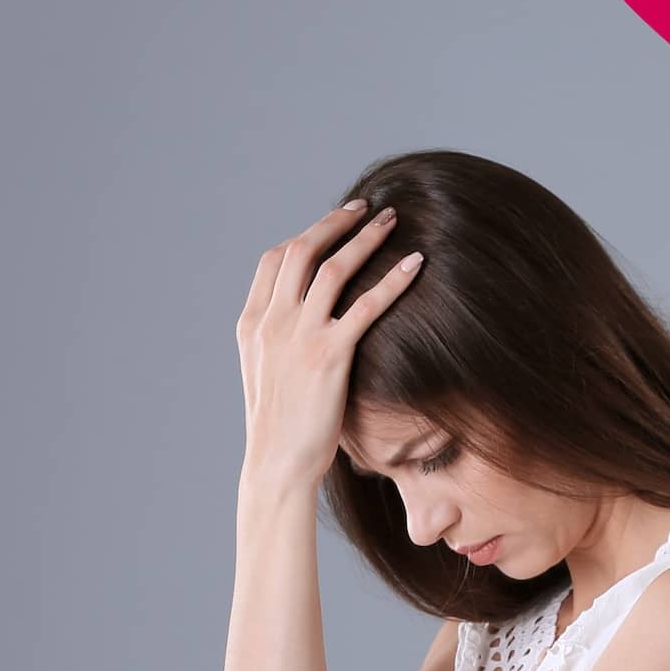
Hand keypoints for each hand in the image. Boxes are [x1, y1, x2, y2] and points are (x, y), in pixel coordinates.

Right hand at [235, 200, 425, 492]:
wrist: (277, 464)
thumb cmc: (280, 426)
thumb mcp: (265, 373)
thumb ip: (279, 339)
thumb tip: (305, 320)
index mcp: (252, 323)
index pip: (274, 261)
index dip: (305, 236)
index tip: (332, 225)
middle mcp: (272, 322)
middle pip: (302, 251)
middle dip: (335, 223)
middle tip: (364, 206)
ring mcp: (299, 336)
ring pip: (333, 268)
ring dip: (365, 238)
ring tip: (392, 220)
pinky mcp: (329, 355)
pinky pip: (366, 306)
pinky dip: (393, 280)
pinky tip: (417, 264)